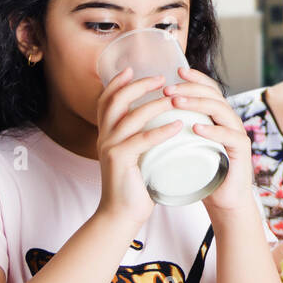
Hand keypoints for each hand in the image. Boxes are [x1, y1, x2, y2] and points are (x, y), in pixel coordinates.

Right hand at [95, 67, 183, 228]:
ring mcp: (109, 148)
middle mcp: (104, 137)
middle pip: (116, 101)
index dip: (117, 82)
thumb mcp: (138, 154)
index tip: (132, 68)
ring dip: (155, 104)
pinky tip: (177, 125)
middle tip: (161, 78)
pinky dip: (160, 130)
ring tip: (175, 98)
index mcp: (107, 133)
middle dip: (139, 85)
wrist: (122, 214)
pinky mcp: (119, 161)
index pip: (107, 100)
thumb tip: (166, 118)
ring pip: (131, 117)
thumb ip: (143, 136)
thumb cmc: (136, 184)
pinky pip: (141, 140)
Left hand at [162, 66, 256, 219]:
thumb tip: (144, 117)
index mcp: (218, 117)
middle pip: (213, 94)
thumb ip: (175, 131)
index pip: (209, 90)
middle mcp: (230, 121)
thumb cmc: (202, 173)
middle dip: (190, 88)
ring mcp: (238, 134)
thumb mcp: (185, 147)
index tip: (175, 71)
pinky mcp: (242, 151)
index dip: (194, 79)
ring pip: (221, 110)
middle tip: (167, 89)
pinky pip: (230, 136)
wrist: (223, 201)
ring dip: (197, 104)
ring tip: (176, 103)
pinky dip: (212, 130)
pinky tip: (196, 128)